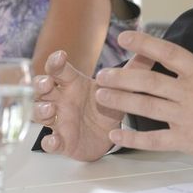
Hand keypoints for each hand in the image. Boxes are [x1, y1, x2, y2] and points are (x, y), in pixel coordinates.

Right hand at [32, 49, 152, 160]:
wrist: (106, 134)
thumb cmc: (105, 104)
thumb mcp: (120, 87)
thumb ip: (133, 70)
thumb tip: (153, 50)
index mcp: (73, 83)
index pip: (59, 69)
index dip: (56, 62)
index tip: (60, 56)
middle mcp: (61, 99)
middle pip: (41, 88)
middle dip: (40, 84)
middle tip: (47, 83)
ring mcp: (59, 120)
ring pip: (39, 113)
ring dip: (41, 110)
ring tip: (50, 109)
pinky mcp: (61, 141)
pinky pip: (50, 142)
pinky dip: (50, 142)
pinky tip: (54, 140)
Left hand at [95, 31, 192, 172]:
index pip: (167, 52)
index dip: (144, 43)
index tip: (125, 37)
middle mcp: (190, 92)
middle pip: (148, 80)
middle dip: (121, 75)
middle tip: (102, 74)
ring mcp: (187, 117)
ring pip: (146, 106)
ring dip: (121, 99)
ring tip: (102, 95)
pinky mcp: (188, 140)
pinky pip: (154, 140)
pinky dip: (133, 138)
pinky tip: (117, 134)